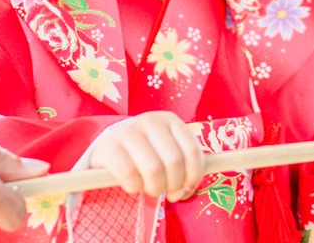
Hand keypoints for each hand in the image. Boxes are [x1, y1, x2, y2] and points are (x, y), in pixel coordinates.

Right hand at [88, 111, 203, 200]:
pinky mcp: (109, 147)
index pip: (191, 150)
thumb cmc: (147, 152)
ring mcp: (128, 132)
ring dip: (154, 189)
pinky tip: (133, 186)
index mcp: (170, 120)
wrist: (109, 147)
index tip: (187, 188)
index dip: (193, 175)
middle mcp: (150, 121)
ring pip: (153, 170)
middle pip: (173, 162)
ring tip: (150, 189)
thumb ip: (186, 160)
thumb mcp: (168, 149)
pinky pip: (129, 176)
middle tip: (167, 192)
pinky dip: (134, 188)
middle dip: (173, 185)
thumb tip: (205, 178)